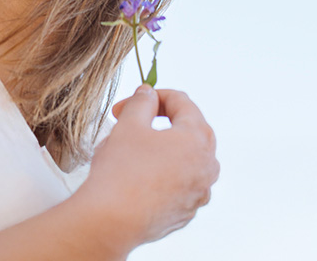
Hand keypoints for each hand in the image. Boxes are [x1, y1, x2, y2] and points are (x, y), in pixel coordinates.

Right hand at [76, 86, 218, 254]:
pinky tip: (138, 175)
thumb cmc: (121, 173)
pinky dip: (163, 173)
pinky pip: (178, 183)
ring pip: (184, 158)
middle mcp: (206, 166)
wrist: (110, 222)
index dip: (153, 96)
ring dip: (162, 147)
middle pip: (189, 129)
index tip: (131, 101)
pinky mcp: (185, 212)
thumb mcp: (129, 124)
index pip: (182, 102)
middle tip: (133, 120)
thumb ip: (142, 102)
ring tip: (132, 148)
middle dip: (160, 120)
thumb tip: (148, 94)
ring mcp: (198, 192)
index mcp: (197, 139)